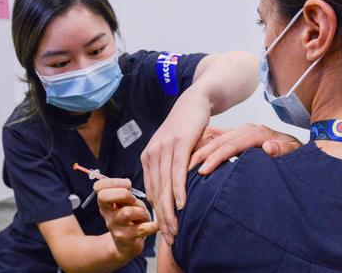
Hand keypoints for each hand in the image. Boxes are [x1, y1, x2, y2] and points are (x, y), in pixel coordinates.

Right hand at [95, 178, 158, 260]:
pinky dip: (153, 225)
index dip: (112, 182)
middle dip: (123, 193)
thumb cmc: (128, 219)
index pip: (98, 187)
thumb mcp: (124, 204)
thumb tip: (127, 183)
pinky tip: (158, 224)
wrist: (125, 246)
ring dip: (141, 210)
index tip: (127, 184)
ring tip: (143, 214)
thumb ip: (124, 193)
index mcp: (105, 203)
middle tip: (133, 199)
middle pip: (105, 197)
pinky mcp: (128, 238)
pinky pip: (143, 228)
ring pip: (127, 212)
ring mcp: (116, 227)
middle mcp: (108, 214)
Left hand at [140, 89, 210, 245]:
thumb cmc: (187, 130)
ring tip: (175, 229)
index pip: (151, 192)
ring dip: (169, 210)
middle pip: (156, 193)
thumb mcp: (174, 151)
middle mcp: (152, 154)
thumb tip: (171, 194)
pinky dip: (179, 190)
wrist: (194, 103)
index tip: (163, 232)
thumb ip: (170, 170)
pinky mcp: (178, 143)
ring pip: (165, 185)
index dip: (156, 214)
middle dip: (162, 218)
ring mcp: (164, 148)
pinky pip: (177, 171)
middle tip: (169, 239)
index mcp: (148, 158)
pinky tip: (181, 205)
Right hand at [189, 123, 301, 172]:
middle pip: (219, 141)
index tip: (203, 170)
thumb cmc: (294, 154)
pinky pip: (214, 138)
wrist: (296, 147)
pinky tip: (188, 153)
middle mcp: (246, 129)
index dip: (217, 158)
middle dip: (201, 155)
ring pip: (213, 139)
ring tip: (183, 164)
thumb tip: (268, 146)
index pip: (232, 145)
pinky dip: (201, 145)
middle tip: (185, 170)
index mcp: (258, 132)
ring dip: (198, 151)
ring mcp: (239, 131)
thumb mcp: (294, 153)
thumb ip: (282, 150)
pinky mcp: (235, 136)